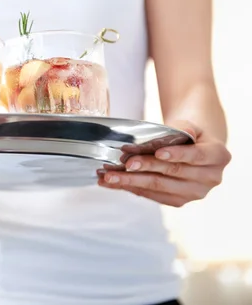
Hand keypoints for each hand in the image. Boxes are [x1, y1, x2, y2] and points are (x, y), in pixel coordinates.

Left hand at [98, 121, 230, 206]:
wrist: (196, 146)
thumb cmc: (191, 133)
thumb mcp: (190, 125)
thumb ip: (180, 129)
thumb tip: (169, 135)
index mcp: (218, 156)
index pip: (195, 156)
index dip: (176, 155)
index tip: (158, 152)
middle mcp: (210, 178)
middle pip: (172, 173)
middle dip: (145, 168)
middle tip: (123, 164)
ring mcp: (194, 193)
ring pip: (158, 187)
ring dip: (130, 182)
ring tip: (108, 176)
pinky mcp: (178, 201)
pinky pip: (151, 195)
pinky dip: (130, 188)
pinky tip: (112, 183)